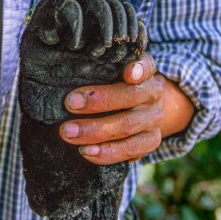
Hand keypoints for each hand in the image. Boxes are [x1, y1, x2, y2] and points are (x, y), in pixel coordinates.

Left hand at [59, 54, 193, 163]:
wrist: (147, 109)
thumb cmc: (120, 85)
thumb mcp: (116, 72)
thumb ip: (101, 69)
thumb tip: (66, 70)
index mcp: (146, 73)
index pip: (146, 66)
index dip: (138, 69)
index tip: (128, 73)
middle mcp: (153, 94)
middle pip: (130, 97)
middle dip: (98, 101)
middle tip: (69, 103)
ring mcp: (154, 120)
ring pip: (127, 126)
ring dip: (95, 131)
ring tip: (68, 132)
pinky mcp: (150, 142)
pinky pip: (129, 150)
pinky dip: (106, 152)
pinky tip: (86, 152)